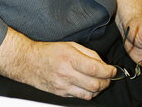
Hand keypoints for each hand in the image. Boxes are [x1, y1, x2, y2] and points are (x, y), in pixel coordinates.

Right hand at [0, 27, 115, 99]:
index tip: (113, 70)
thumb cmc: (48, 50)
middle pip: (95, 84)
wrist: (28, 62)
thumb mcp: (69, 44)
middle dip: (106, 81)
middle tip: (108, 77)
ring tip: (99, 82)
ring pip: (89, 94)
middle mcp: (66, 73)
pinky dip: (88, 93)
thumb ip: (88, 53)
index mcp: (69, 58)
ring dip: (98, 89)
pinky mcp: (60, 94)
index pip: (95, 69)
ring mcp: (63, 85)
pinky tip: (87, 86)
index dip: (108, 71)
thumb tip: (102, 63)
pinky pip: (80, 97)